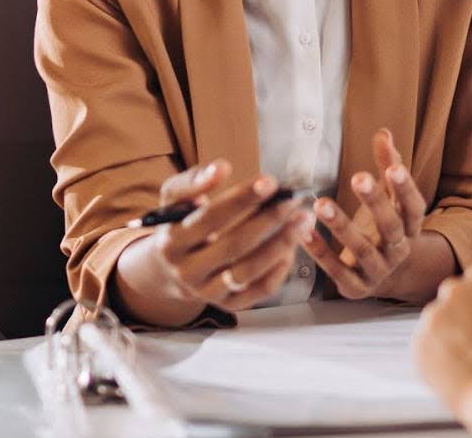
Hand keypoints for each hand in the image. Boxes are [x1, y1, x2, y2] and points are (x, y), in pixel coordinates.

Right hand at [144, 159, 314, 311]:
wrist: (169, 268)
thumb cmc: (180, 224)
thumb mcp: (174, 199)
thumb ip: (194, 181)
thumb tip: (222, 167)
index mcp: (171, 243)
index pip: (210, 218)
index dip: (242, 199)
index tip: (271, 181)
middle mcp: (187, 272)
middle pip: (234, 246)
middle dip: (269, 220)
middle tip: (294, 200)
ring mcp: (207, 292)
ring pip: (249, 271)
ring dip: (281, 244)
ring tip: (302, 220)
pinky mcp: (228, 304)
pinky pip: (260, 290)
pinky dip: (280, 268)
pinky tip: (293, 245)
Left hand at [302, 129, 432, 298]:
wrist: (383, 277)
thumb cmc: (382, 228)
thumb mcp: (389, 199)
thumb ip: (387, 166)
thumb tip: (384, 133)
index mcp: (410, 227)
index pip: (414, 207)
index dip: (406, 189)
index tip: (394, 168)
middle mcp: (399, 250)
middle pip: (391, 227)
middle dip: (375, 202)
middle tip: (358, 177)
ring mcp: (378, 271)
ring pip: (362, 250)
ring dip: (341, 226)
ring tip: (321, 204)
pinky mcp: (356, 287)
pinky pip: (337, 270)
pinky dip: (320, 251)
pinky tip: (303, 231)